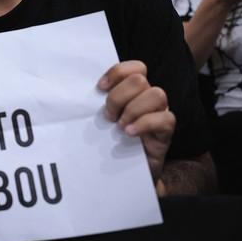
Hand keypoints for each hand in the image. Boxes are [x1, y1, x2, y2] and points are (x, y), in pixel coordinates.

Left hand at [98, 60, 174, 188]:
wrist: (123, 173)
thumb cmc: (109, 142)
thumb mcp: (100, 120)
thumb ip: (96, 104)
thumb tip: (74, 93)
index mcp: (133, 90)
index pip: (134, 67)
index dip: (117, 72)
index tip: (100, 88)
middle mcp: (148, 97)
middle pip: (140, 79)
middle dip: (119, 97)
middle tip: (108, 116)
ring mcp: (159, 113)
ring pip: (156, 94)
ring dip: (133, 109)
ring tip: (120, 126)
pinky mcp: (166, 132)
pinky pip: (166, 118)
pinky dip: (144, 124)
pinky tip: (129, 134)